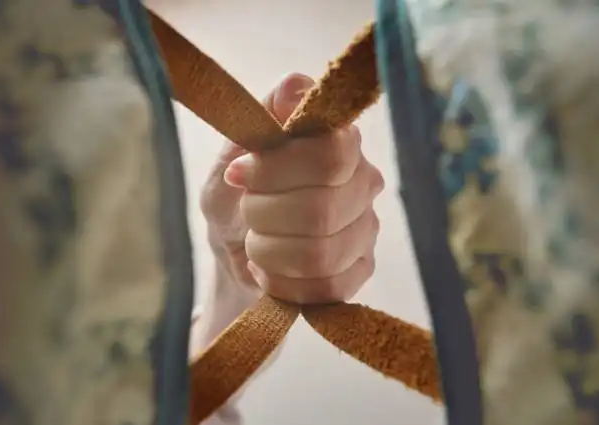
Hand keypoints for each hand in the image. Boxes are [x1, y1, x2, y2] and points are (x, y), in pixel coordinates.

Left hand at [201, 73, 383, 303]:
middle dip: (264, 217)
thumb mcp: (231, 154)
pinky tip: (271, 270)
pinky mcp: (362, 269)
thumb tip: (294, 86)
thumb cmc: (233, 196)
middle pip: (322, 210)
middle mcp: (363, 180)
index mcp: (337, 140)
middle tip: (247, 214)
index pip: (330, 155)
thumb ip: (262, 118)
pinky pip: (327, 287)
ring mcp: (367, 227)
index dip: (277, 170)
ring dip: (270, 252)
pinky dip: (284, 283)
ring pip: (321, 254)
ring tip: (257, 244)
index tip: (239, 173)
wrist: (234, 251)